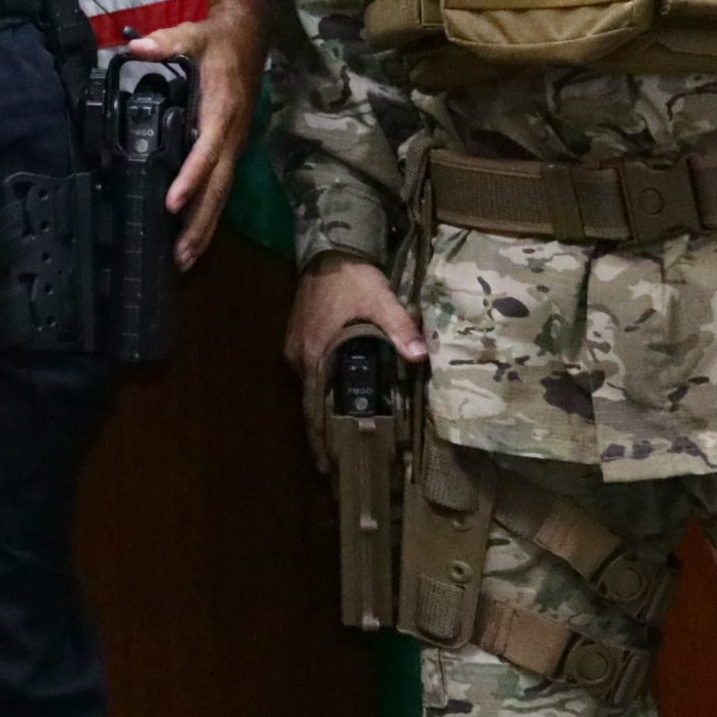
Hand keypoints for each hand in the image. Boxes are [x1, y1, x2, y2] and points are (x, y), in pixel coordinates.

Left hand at [123, 5, 262, 267]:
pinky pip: (220, 187)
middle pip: (217, 186)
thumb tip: (138, 47)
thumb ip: (165, 42)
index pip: (206, 151)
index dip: (191, 177)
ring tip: (185, 258)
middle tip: (181, 254)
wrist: (250, 39)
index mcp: (221, 111)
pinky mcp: (231, 151)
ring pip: (221, 194)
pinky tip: (192, 235)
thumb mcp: (193, 34)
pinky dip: (208, 213)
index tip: (172, 203)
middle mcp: (232, 136)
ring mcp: (234, 146)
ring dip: (204, 227)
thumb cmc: (218, 42)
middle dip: (199, 221)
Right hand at [283, 255, 429, 472]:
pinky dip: (320, 387)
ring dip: (322, 408)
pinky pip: (309, 370)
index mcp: (316, 355)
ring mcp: (296, 345)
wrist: (328, 248)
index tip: (326, 467)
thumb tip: (420, 357)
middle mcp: (300, 356)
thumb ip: (400, 330)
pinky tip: (336, 393)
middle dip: (321, 433)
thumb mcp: (381, 301)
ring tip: (340, 433)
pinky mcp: (299, 335)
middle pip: (309, 403)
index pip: (313, 409)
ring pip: (309, 387)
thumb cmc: (352, 279)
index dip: (319, 440)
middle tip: (336, 462)